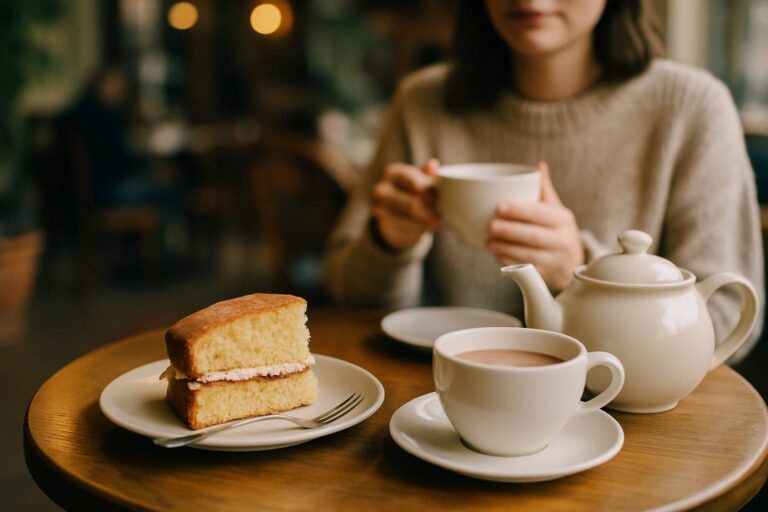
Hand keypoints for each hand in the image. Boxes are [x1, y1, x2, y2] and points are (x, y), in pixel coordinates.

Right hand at [371, 159, 441, 250]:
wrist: (397, 214)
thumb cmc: (414, 192)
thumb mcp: (422, 181)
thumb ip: (429, 175)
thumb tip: (433, 164)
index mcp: (392, 172)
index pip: (411, 178)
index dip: (427, 189)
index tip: (435, 199)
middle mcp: (381, 190)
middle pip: (409, 203)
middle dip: (428, 212)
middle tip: (440, 218)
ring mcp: (379, 210)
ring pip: (407, 221)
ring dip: (424, 224)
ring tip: (436, 224)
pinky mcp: (382, 227)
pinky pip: (404, 232)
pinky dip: (418, 233)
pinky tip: (425, 229)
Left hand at [486, 162, 583, 290]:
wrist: (573, 263)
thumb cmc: (557, 230)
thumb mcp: (555, 209)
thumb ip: (544, 189)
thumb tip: (537, 165)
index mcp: (563, 219)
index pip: (540, 213)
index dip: (520, 210)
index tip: (499, 206)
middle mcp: (563, 240)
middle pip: (534, 236)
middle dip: (510, 231)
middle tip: (490, 225)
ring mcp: (556, 260)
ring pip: (529, 255)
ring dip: (506, 249)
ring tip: (488, 242)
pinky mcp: (547, 276)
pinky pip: (527, 271)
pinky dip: (510, 264)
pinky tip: (497, 257)